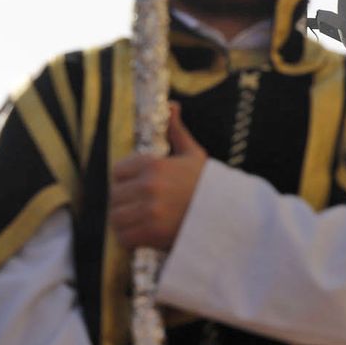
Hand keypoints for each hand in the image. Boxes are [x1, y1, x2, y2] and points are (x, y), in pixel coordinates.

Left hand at [109, 104, 207, 250]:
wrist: (230, 215)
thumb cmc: (210, 185)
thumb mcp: (193, 154)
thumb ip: (176, 130)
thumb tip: (171, 105)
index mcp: (154, 165)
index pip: (117, 171)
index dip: (126, 180)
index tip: (138, 188)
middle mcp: (149, 186)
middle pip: (114, 195)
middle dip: (124, 202)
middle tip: (139, 208)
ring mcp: (149, 210)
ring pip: (116, 217)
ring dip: (125, 221)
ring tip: (139, 222)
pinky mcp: (152, 233)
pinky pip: (124, 237)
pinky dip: (130, 239)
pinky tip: (144, 236)